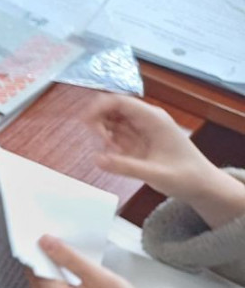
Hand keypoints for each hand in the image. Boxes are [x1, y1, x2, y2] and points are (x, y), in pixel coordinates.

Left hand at [29, 235, 165, 287]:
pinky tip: (72, 271)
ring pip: (39, 278)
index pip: (34, 264)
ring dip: (51, 265)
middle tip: (63, 239)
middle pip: (34, 271)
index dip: (40, 246)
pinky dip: (56, 277)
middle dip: (46, 254)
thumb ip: (72, 259)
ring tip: (72, 256)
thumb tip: (45, 241)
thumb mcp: (103, 281)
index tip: (47, 231)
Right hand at [86, 94, 213, 199]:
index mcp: (153, 119)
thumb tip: (96, 159)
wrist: (203, 186)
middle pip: (112, 108)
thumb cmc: (186, 177)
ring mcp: (142, 128)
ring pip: (112, 120)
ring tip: (110, 152)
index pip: (119, 101)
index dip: (98, 107)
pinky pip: (116, 133)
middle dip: (99, 121)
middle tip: (99, 142)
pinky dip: (109, 141)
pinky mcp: (139, 139)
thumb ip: (125, 166)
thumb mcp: (155, 174)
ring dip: (103, 132)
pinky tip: (115, 155)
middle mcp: (146, 119)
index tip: (84, 122)